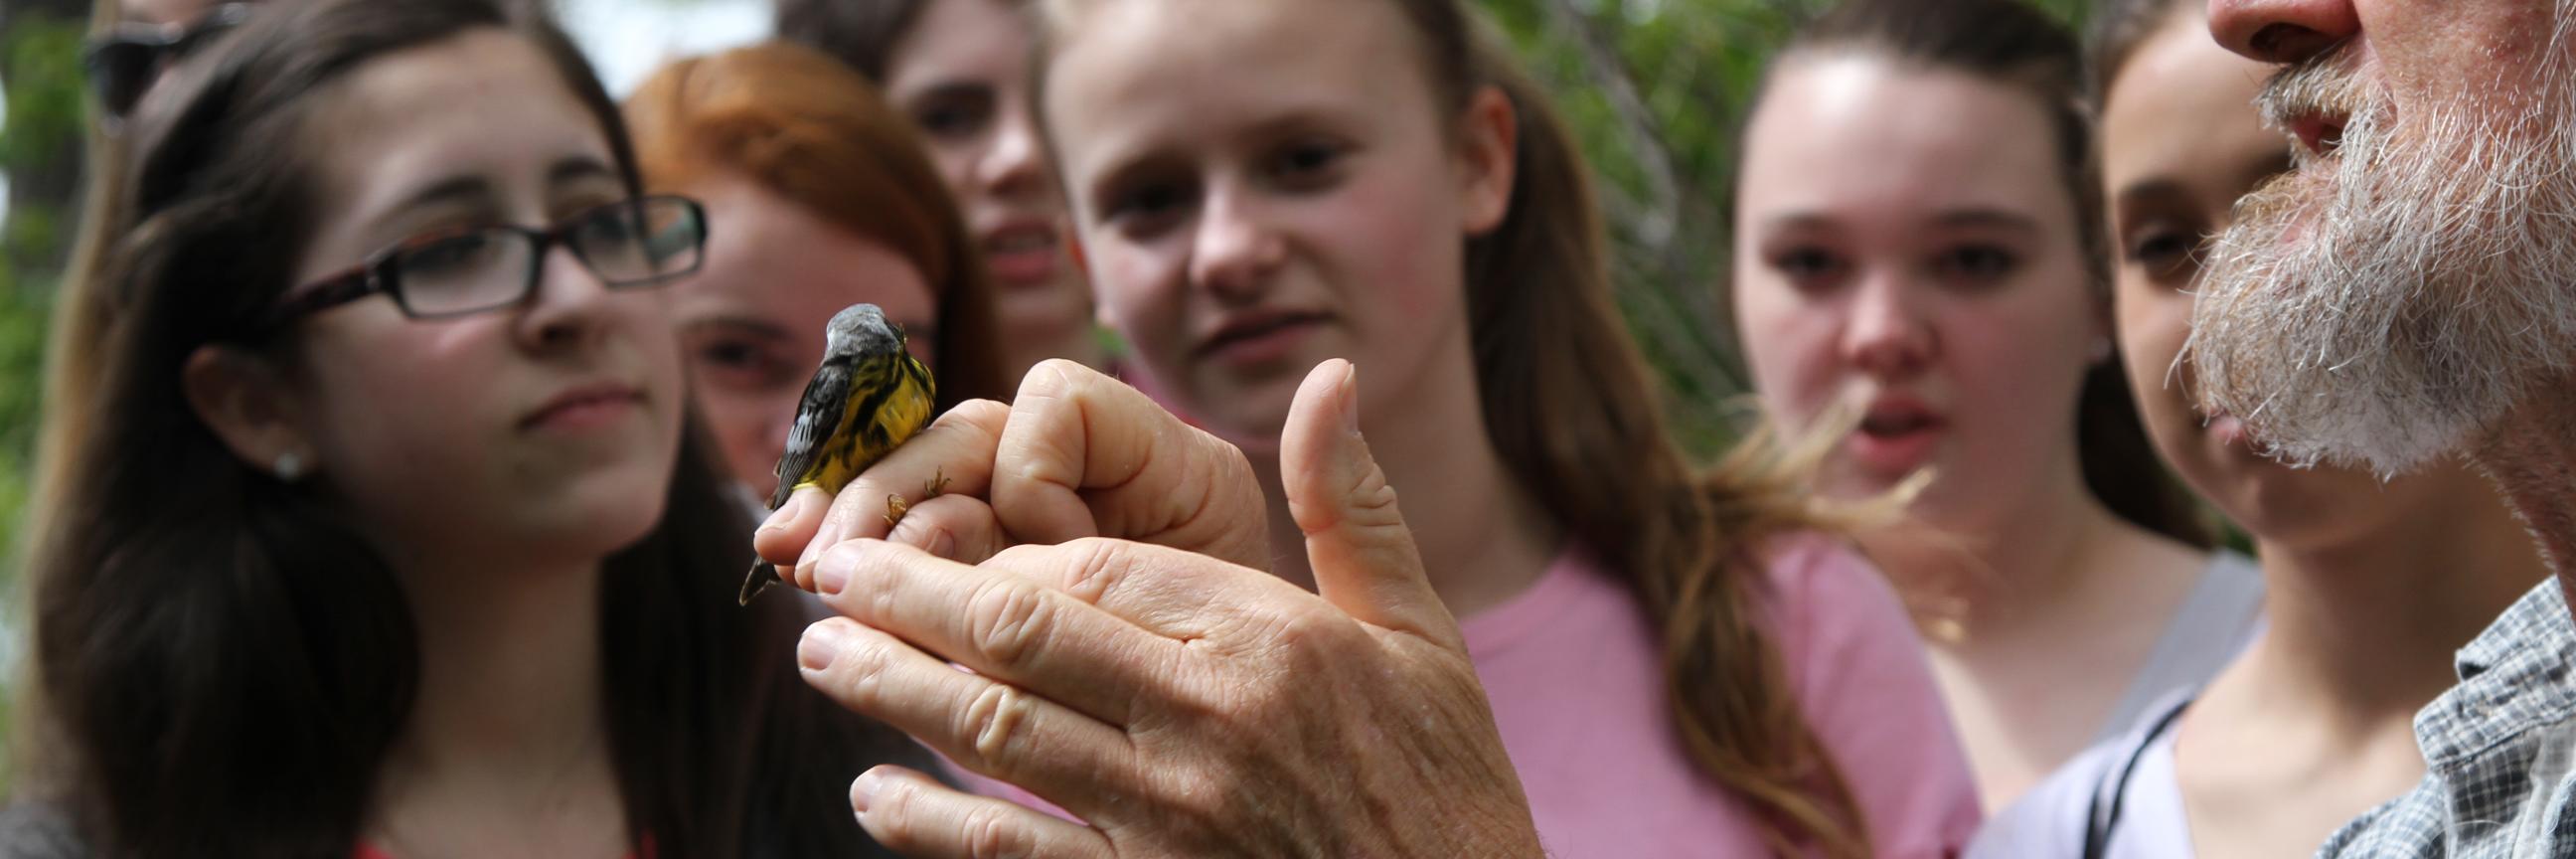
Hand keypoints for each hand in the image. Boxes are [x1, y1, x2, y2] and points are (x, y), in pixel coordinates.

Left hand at [785, 360, 1546, 857]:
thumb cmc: (1445, 780)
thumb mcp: (1419, 632)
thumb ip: (1353, 505)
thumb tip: (1329, 377)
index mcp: (1268, 642)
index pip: (1094, 569)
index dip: (1005, 551)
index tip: (954, 541)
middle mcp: (1206, 725)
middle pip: (1018, 637)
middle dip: (908, 599)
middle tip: (832, 572)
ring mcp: (1168, 823)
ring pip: (994, 734)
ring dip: (892, 691)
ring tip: (823, 658)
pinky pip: (1012, 852)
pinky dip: (930, 823)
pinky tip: (874, 797)